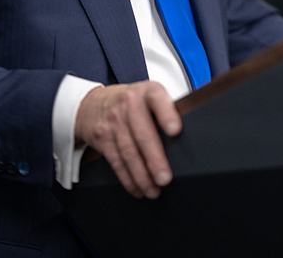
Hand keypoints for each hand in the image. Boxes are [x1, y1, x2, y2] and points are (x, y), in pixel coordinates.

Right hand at [75, 81, 181, 198]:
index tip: (175, 131)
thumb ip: (166, 110)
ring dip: (142, 176)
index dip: (167, 115)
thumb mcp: (149, 95)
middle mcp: (129, 104)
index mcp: (148, 92)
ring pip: (129, 152)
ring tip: (154, 190)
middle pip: (142, 134)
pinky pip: (116, 161)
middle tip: (165, 179)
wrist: (93, 103)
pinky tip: (138, 188)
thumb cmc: (132, 102)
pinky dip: (128, 179)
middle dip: (154, 159)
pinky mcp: (103, 138)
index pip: (158, 100)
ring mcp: (114, 121)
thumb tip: (190, 138)